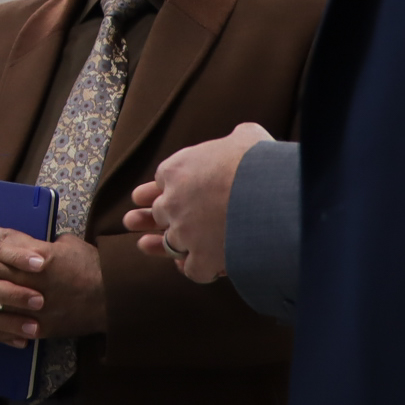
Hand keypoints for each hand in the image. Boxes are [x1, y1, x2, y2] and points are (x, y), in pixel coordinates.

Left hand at [125, 123, 269, 283]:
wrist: (270, 192)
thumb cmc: (258, 161)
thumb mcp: (246, 137)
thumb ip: (236, 137)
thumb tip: (243, 136)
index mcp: (177, 170)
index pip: (161, 181)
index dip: (161, 187)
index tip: (152, 192)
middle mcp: (173, 202)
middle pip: (159, 212)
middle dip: (151, 216)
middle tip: (134, 221)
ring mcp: (184, 232)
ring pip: (169, 243)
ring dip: (161, 245)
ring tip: (144, 245)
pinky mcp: (201, 258)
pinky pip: (191, 269)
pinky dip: (193, 267)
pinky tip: (189, 266)